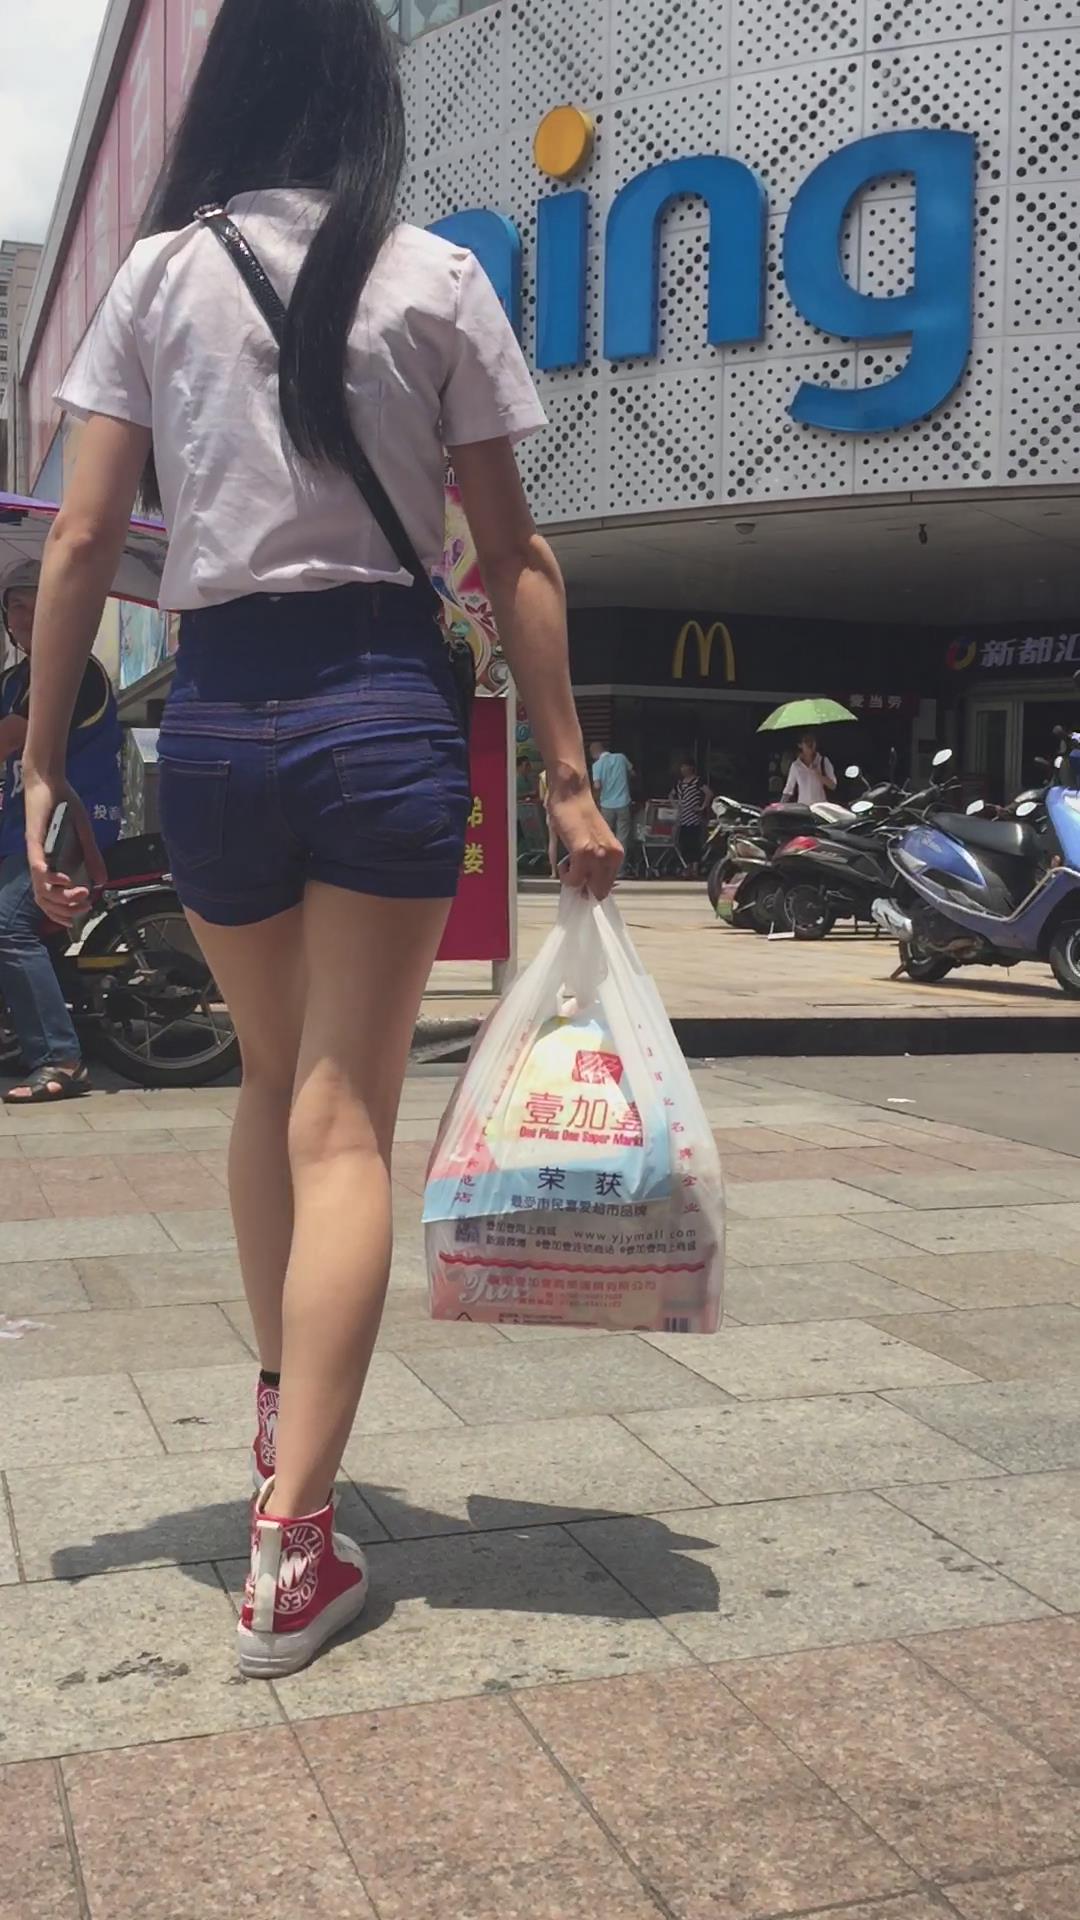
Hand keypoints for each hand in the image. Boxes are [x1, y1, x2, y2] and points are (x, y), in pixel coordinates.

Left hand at [24, 769, 107, 928]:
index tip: (81, 915)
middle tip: (86, 904)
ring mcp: (36, 852)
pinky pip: (37, 865)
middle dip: (65, 909)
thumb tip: (102, 881)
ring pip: (40, 887)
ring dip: (61, 896)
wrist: (50, 782)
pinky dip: (49, 877)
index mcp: (50, 864)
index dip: (61, 913)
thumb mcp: (84, 835)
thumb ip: (92, 857)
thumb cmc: (64, 806)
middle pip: (44, 899)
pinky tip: (64, 879)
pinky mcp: (34, 841)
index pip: (49, 898)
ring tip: (81, 893)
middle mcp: (40, 862)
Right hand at [547, 777, 622, 899]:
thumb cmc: (577, 816)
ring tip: (568, 863)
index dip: (593, 888)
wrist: (571, 795)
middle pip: (600, 891)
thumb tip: (583, 886)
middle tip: (572, 874)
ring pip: (586, 888)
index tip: (582, 885)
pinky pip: (573, 879)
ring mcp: (599, 855)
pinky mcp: (584, 853)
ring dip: (573, 880)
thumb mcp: (592, 844)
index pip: (608, 886)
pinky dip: (566, 875)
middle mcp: (611, 856)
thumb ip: (593, 865)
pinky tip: (564, 861)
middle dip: (584, 888)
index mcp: (616, 854)